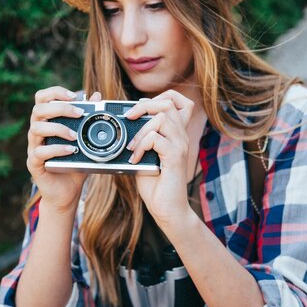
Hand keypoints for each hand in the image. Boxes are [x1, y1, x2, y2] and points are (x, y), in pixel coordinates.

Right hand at [26, 87, 101, 212]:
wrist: (67, 192)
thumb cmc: (75, 163)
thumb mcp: (86, 139)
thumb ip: (90, 118)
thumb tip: (98, 96)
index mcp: (47, 121)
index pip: (42, 98)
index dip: (55, 92)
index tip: (74, 95)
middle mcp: (37, 131)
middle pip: (38, 109)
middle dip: (59, 107)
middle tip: (79, 113)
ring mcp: (34, 147)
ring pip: (36, 128)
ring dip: (58, 128)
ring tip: (75, 136)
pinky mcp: (34, 163)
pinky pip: (40, 152)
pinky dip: (56, 149)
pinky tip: (71, 151)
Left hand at [124, 90, 194, 223]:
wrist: (167, 209)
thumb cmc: (156, 185)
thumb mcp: (145, 156)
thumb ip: (142, 139)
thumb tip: (125, 125)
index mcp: (176, 134)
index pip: (178, 101)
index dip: (160, 97)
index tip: (141, 108)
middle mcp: (181, 136)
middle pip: (168, 103)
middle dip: (144, 106)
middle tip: (129, 118)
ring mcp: (180, 146)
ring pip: (162, 118)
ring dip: (140, 130)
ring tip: (131, 147)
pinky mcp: (175, 157)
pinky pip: (156, 139)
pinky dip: (141, 146)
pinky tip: (135, 159)